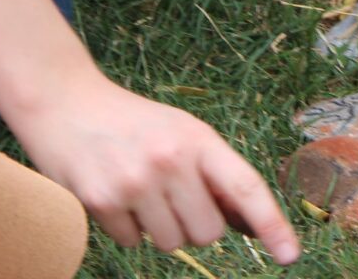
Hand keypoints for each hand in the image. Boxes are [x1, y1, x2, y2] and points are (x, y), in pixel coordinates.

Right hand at [9, 72, 300, 262]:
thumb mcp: (184, 133)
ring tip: (143, 191)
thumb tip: (246, 224)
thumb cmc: (136, 124)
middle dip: (197, 225)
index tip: (291, 255)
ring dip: (161, 228)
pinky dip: (127, 229)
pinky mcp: (99, 200)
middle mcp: (170, 160)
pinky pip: (132, 243)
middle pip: (207, 232)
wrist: (67, 102)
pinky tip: (116, 194)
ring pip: (171, 243)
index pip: (246, 188)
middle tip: (175, 197)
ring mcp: (135, 181)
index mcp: (199, 140)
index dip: (272, 225)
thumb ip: (214, 174)